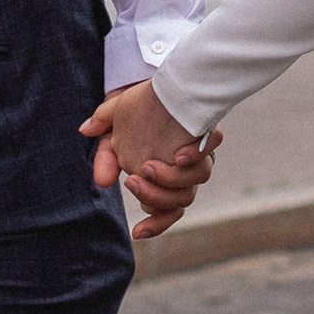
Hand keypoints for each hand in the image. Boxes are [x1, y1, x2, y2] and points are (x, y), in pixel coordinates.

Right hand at [82, 78, 222, 241]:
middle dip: (155, 197)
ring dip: (172, 180)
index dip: (155, 225)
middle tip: (132, 181)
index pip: (166, 211)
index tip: (137, 232)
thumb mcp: (113, 128)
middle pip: (181, 201)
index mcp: (163, 177)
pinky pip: (211, 148)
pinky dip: (197, 155)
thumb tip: (101, 181)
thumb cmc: (135, 109)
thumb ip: (106, 154)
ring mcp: (196, 153)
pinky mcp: (205, 131)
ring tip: (149, 166)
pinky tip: (181, 154)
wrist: (155, 81)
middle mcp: (184, 171)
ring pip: (196, 182)